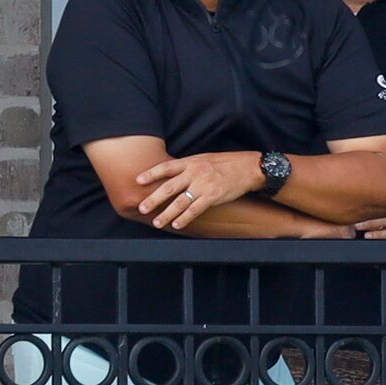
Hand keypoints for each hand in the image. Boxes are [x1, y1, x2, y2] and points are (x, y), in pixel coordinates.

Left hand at [134, 150, 267, 229]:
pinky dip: (184, 218)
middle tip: (142, 208)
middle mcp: (194, 172)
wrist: (248, 168)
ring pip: (179, 202)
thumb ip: (188, 167)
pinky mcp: (213, 196)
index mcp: (191, 162)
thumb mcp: (204, 159)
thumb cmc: (226, 163)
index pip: (166, 167)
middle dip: (153, 199)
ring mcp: (203, 185)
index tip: (137, 181)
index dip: (151, 174)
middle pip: (169, 187)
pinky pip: (195, 209)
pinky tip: (177, 224)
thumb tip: (172, 176)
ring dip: (166, 214)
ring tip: (157, 222)